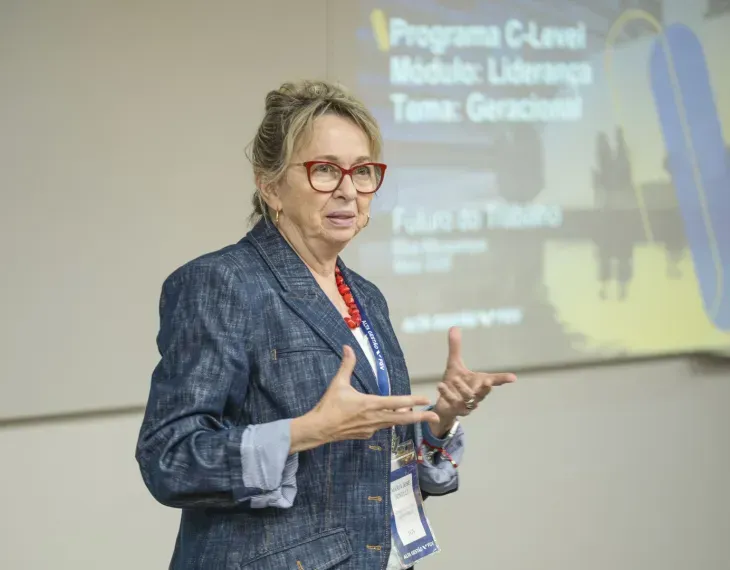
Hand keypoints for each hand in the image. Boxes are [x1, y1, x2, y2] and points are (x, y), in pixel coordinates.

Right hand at [290, 346, 439, 451]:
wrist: (319, 429)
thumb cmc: (329, 406)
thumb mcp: (338, 383)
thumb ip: (347, 365)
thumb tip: (348, 347)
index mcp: (370, 404)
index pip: (396, 402)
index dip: (412, 401)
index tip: (426, 399)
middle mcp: (374, 418)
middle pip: (402, 418)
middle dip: (420, 417)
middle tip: (436, 416)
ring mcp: (371, 428)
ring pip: (393, 423)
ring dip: (406, 418)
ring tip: (418, 415)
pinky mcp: (366, 434)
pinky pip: (381, 427)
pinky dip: (388, 422)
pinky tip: (388, 418)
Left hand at [431, 327, 515, 435]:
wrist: (443, 405)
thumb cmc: (453, 384)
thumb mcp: (454, 364)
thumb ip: (455, 348)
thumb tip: (454, 327)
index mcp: (478, 383)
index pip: (494, 380)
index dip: (503, 379)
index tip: (514, 378)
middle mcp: (475, 395)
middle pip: (484, 393)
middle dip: (486, 388)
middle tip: (488, 381)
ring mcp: (466, 404)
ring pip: (469, 399)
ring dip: (462, 389)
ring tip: (454, 379)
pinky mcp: (454, 410)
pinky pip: (452, 403)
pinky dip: (447, 394)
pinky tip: (440, 385)